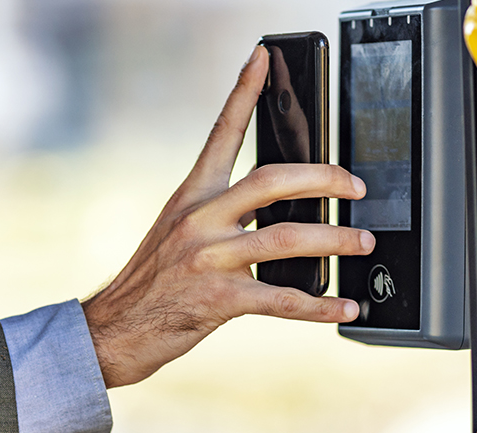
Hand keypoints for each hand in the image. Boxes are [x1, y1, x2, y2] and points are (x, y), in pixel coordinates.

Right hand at [81, 45, 371, 388]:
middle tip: (356, 188)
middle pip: (273, 180)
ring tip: (363, 244)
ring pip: (288, 238)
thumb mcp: (175, 234)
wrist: (113, 330)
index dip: (243, 92)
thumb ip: (220, 218)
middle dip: (325, 179)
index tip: (263, 59)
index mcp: (191, 197)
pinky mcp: (218, 298)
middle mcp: (199, 220)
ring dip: (336, 241)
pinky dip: (320, 305)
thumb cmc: (149, 285)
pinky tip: (342, 307)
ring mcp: (208, 258)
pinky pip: (282, 298)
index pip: (221, 133)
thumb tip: (279, 215)